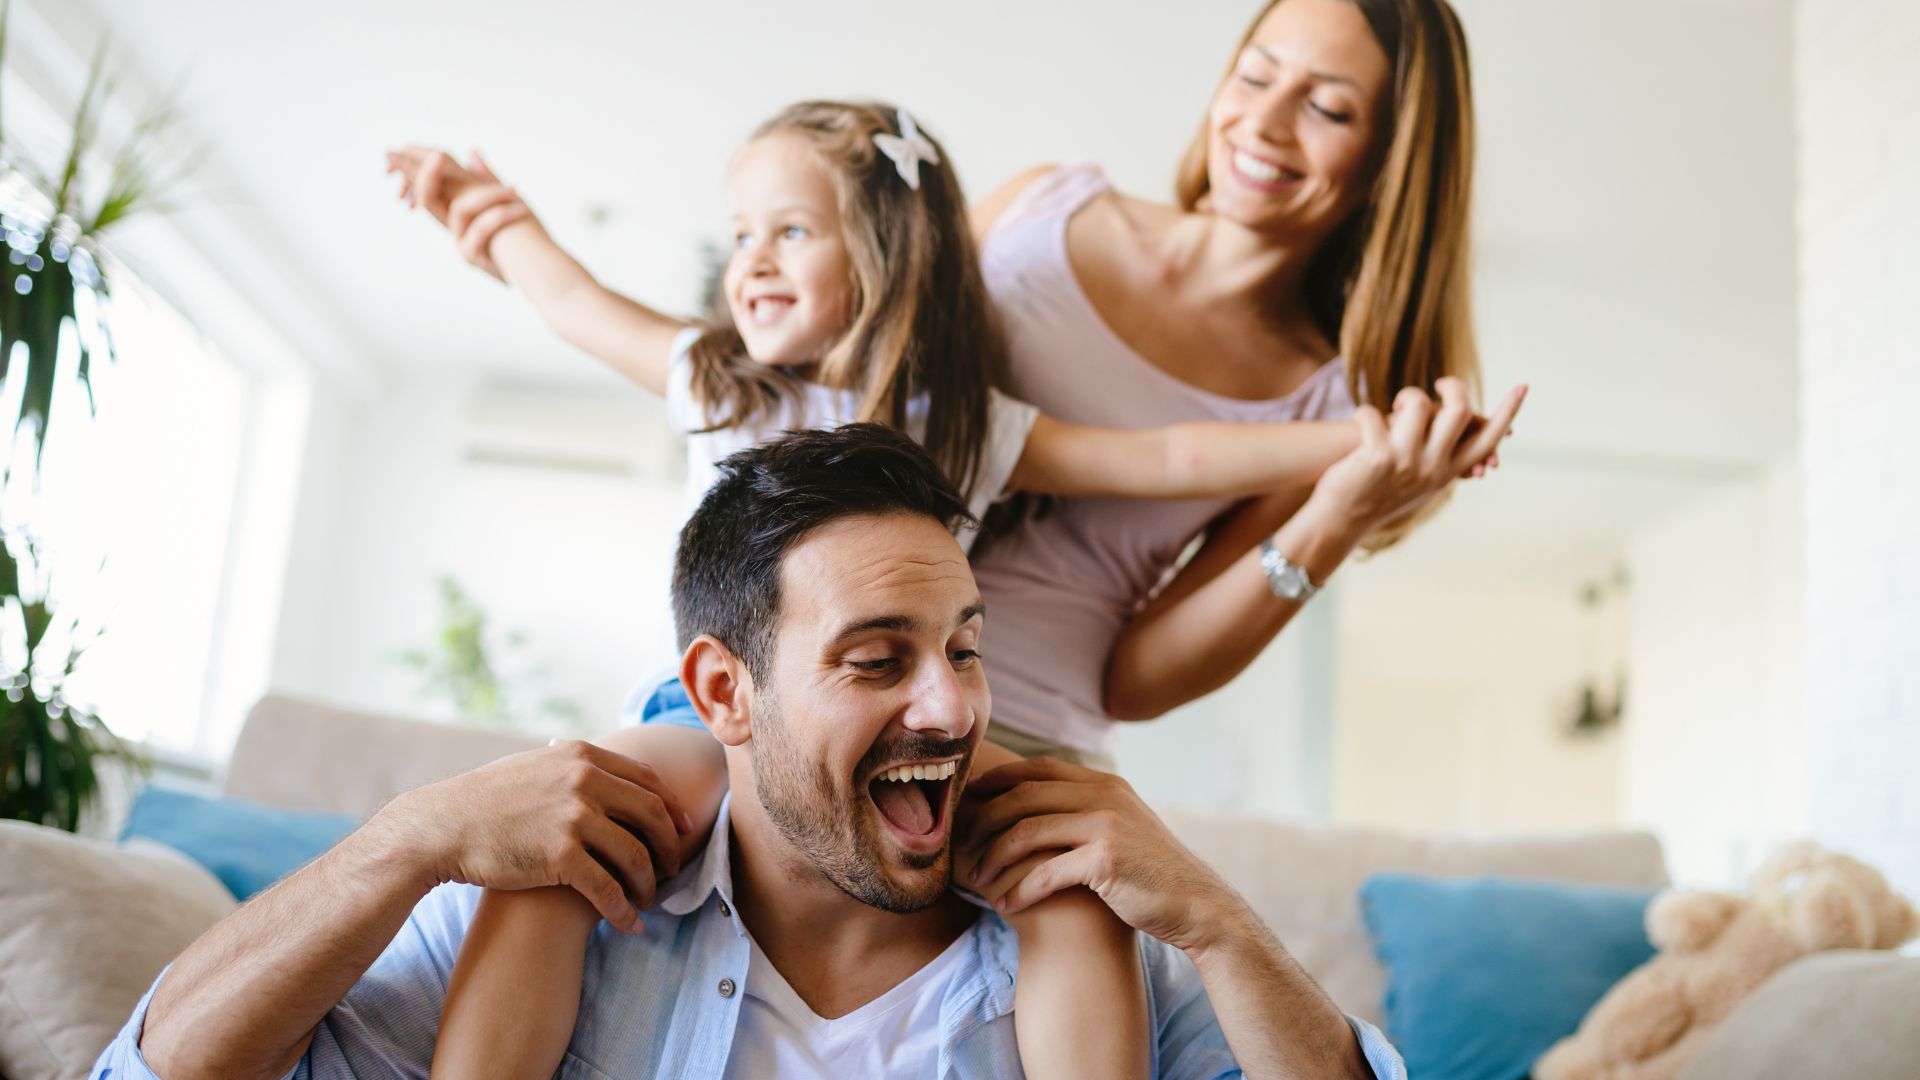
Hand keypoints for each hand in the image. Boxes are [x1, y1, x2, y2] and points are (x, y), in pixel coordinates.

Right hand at [370, 740, 695, 933]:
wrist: (440, 828)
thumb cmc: (484, 801)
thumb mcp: (535, 766)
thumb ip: (574, 768)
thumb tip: (603, 772)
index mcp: (582, 756)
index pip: (647, 780)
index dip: (670, 809)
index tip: (682, 830)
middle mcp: (585, 780)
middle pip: (652, 815)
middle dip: (669, 847)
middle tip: (672, 870)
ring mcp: (574, 817)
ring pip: (635, 855)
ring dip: (648, 883)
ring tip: (648, 899)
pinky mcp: (561, 855)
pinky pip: (608, 889)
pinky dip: (624, 911)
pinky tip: (630, 926)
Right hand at [386, 148, 532, 280]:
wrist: (541, 272)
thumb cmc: (525, 237)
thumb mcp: (506, 202)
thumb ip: (485, 179)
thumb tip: (472, 151)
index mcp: (460, 210)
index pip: (431, 183)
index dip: (414, 165)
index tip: (403, 147)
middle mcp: (455, 226)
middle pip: (429, 196)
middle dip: (424, 172)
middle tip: (436, 155)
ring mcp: (462, 242)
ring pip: (462, 208)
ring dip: (489, 195)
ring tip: (514, 190)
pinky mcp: (473, 258)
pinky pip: (481, 229)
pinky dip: (501, 215)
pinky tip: (522, 209)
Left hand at [961, 757, 1238, 955]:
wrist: (1196, 905)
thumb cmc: (1151, 873)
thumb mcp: (1123, 827)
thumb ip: (1088, 810)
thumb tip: (1042, 806)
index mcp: (1105, 783)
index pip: (1039, 769)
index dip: (1000, 779)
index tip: (971, 799)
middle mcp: (1104, 795)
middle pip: (1024, 796)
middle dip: (986, 821)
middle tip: (962, 847)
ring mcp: (1106, 824)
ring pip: (1027, 831)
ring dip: (995, 858)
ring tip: (977, 881)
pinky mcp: (1105, 859)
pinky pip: (1045, 871)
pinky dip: (1020, 889)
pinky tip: (1005, 905)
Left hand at [1309, 377, 1526, 533]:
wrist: (1340, 522)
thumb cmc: (1377, 495)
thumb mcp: (1418, 482)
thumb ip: (1438, 457)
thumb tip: (1460, 426)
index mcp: (1446, 473)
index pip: (1486, 440)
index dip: (1507, 412)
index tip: (1523, 387)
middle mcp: (1431, 469)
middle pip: (1459, 412)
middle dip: (1451, 387)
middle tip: (1438, 383)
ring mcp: (1405, 462)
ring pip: (1419, 405)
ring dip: (1406, 397)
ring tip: (1393, 407)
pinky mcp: (1377, 457)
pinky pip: (1375, 414)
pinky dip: (1365, 412)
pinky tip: (1361, 420)